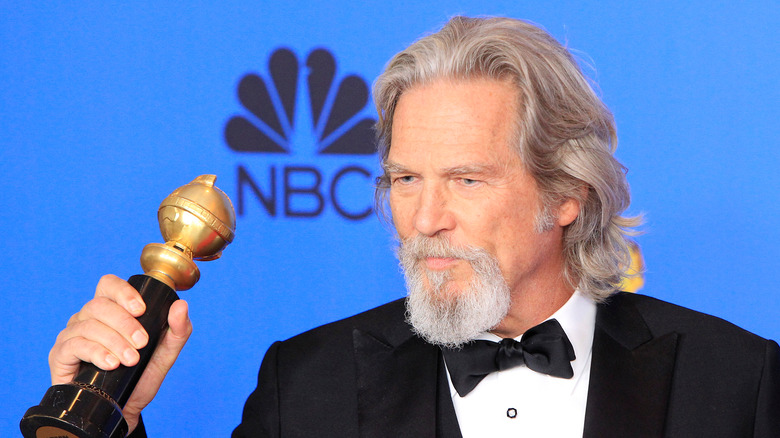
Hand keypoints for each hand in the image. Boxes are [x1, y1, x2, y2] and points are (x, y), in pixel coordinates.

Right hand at [48, 274, 192, 432]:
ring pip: (88, 324)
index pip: (109, 285)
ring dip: (114, 341)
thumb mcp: (165, 353)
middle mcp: (88, 318)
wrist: (123, 410)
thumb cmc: (140, 376)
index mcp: (111, 310)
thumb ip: (178, 330)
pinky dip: (95, 352)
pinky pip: (74, 345)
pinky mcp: (60, 355)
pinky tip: (110, 364)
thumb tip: (181, 305)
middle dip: (125, 324)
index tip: (141, 309)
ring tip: (130, 359)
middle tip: (142, 343)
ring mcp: (72, 335)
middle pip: (99, 305)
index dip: (123, 292)